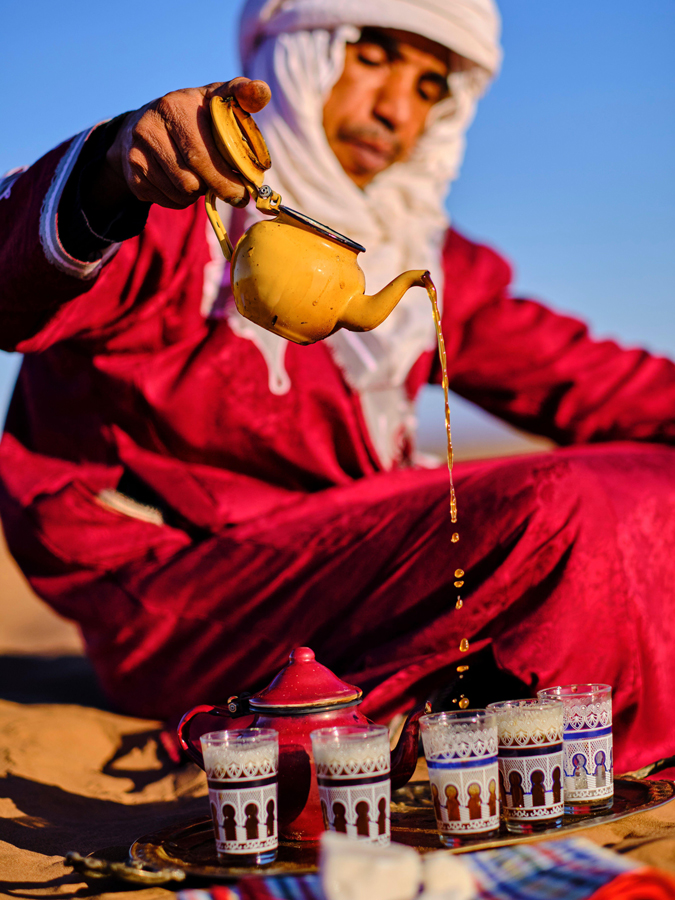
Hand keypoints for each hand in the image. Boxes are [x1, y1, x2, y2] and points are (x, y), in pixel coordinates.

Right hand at [98, 78, 270, 211]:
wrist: (143, 126)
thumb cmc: (192, 114)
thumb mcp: (214, 97)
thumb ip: (241, 94)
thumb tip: (262, 92)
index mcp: (175, 106)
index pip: (202, 155)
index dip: (226, 178)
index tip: (245, 190)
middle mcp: (151, 126)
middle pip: (192, 179)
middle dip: (219, 190)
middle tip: (235, 194)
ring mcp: (137, 152)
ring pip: (182, 193)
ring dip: (199, 193)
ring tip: (202, 178)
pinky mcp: (133, 175)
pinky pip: (168, 201)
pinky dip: (182, 199)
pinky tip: (183, 183)